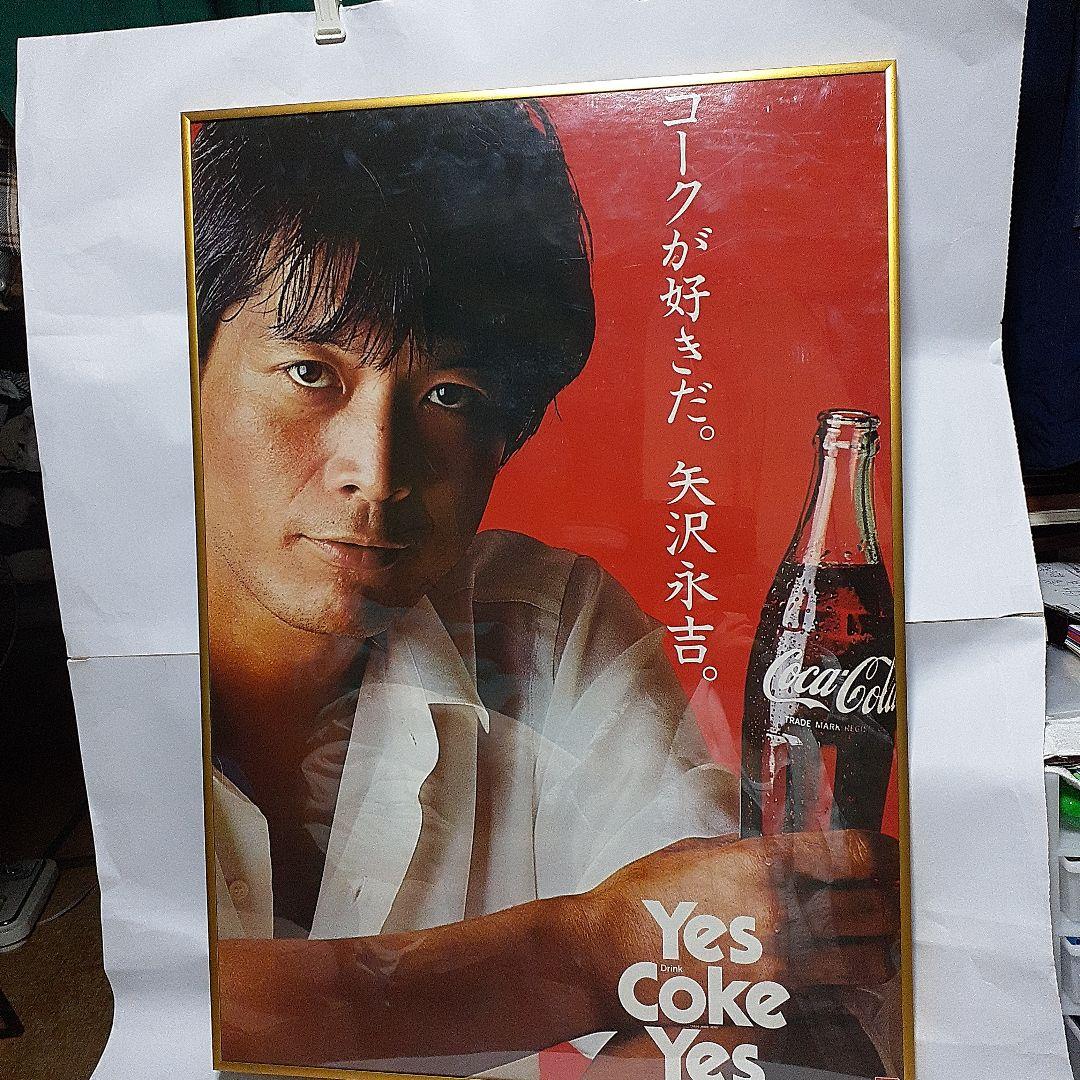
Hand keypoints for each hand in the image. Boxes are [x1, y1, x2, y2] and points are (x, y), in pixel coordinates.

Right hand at [573, 830, 899, 1028]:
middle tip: (895, 900)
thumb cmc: (642, 898)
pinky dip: (847, 986)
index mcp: (762, 862)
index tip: (891, 857)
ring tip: (878, 943)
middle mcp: (781, 911)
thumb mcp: (695, 852)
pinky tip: (843, 977)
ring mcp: (780, 961)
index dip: (884, 855)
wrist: (608, 954)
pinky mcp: (771, 1000)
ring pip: (867, 961)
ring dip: (880, 950)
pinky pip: (833, 995)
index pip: (852, 855)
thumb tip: (781, 854)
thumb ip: (747, 852)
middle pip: (873, 909)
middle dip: (891, 904)